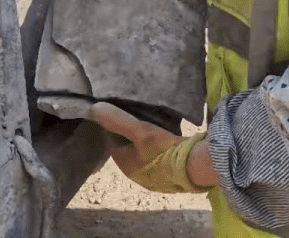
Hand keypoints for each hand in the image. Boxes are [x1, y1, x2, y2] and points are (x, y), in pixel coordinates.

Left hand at [88, 102, 215, 191]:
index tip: (123, 113)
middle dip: (130, 134)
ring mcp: (153, 178)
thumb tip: (94, 109)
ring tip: (153, 124)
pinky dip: (158, 149)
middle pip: (128, 148)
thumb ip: (117, 120)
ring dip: (145, 142)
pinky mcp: (168, 177)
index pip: (113, 142)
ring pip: (143, 154)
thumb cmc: (163, 150)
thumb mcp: (138, 130)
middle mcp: (136, 175)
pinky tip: (166, 139)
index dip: (116, 126)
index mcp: (125, 165)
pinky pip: (157, 158)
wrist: (195, 168)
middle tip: (139, 117)